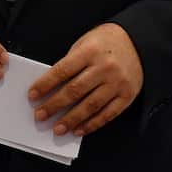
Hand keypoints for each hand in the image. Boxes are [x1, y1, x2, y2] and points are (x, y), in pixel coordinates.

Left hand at [28, 23, 142, 136]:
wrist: (139, 41)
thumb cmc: (106, 41)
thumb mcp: (85, 42)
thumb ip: (71, 62)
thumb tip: (52, 87)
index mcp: (90, 51)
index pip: (62, 71)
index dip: (45, 84)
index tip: (32, 95)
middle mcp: (104, 68)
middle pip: (75, 90)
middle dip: (54, 105)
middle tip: (40, 116)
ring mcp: (117, 83)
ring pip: (90, 105)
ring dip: (71, 119)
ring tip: (57, 128)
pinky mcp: (128, 95)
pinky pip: (108, 114)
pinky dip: (92, 124)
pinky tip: (79, 130)